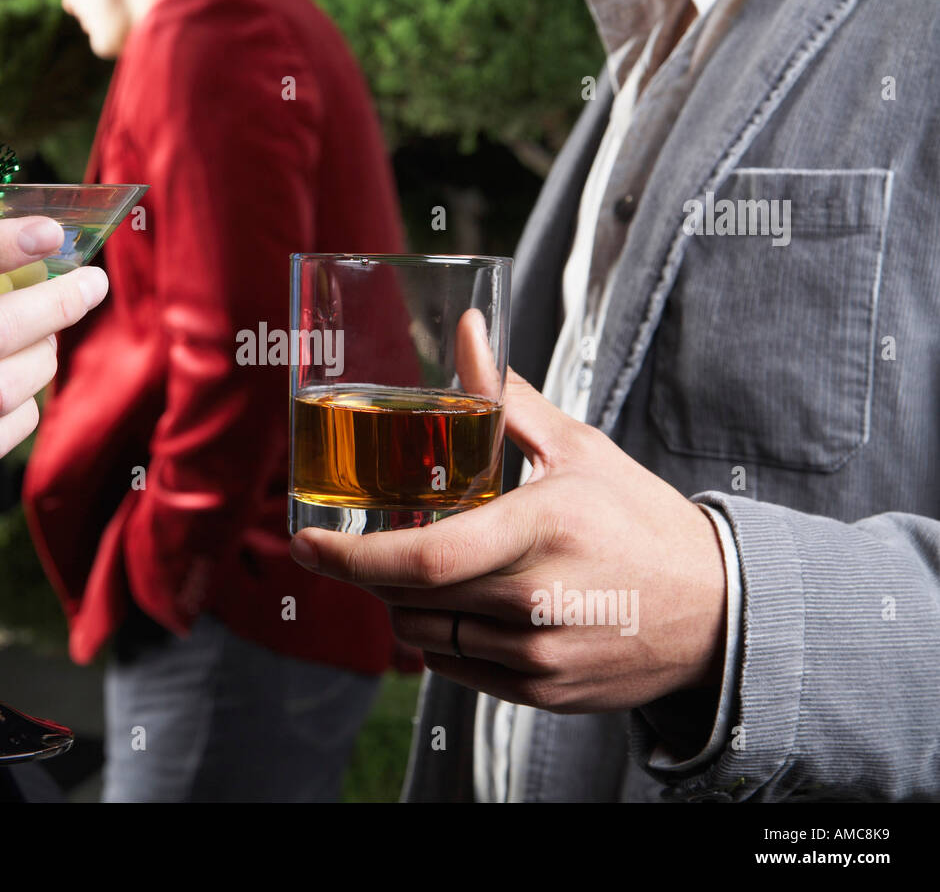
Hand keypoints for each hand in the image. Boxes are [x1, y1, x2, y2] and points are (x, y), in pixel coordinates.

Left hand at [290, 369, 727, 712]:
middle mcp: (537, 601)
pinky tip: (470, 607)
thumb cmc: (640, 520)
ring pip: (423, 636)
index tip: (304, 542)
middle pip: (409, 598)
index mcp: (541, 529)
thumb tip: (465, 330)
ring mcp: (540, 655)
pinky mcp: (543, 691)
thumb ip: (505, 396)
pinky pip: (454, 668)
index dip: (349, 557)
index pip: (421, 558)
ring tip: (437, 570)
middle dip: (373, 571)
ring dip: (407, 604)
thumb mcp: (578, 448)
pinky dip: (441, 638)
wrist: (717, 610)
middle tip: (370, 544)